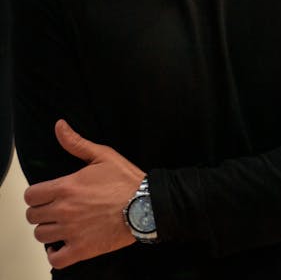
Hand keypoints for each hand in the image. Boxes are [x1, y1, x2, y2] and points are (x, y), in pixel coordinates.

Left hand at [24, 119, 144, 268]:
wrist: (146, 205)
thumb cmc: (126, 180)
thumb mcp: (102, 155)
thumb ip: (76, 142)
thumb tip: (59, 125)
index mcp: (67, 187)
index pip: (31, 196)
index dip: (36, 194)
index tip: (46, 194)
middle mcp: (64, 210)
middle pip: (32, 216)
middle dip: (41, 211)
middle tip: (55, 208)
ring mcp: (72, 232)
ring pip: (41, 236)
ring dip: (48, 230)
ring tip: (60, 225)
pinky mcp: (82, 249)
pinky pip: (55, 259)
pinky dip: (55, 254)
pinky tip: (63, 244)